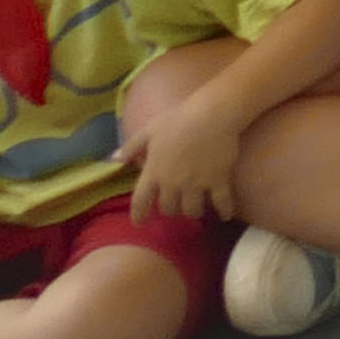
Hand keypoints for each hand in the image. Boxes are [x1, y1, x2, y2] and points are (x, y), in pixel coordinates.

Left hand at [125, 94, 252, 221]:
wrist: (211, 115)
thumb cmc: (178, 119)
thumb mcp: (149, 130)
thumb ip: (131, 147)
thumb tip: (113, 159)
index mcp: (154, 171)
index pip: (140, 201)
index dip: (139, 215)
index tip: (140, 223)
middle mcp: (173, 183)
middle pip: (169, 208)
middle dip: (171, 210)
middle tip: (176, 207)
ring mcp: (196, 184)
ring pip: (192, 210)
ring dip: (192, 212)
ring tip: (197, 208)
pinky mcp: (218, 181)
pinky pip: (221, 203)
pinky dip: (224, 211)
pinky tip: (226, 215)